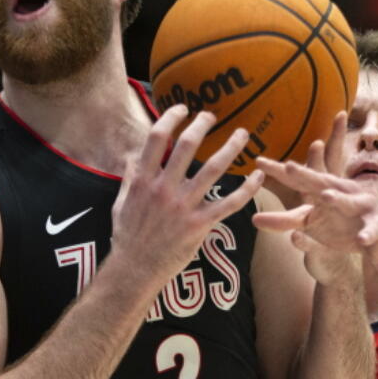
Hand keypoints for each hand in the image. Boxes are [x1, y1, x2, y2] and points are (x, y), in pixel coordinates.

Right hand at [111, 105, 263, 285]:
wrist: (135, 269)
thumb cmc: (127, 237)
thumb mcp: (120, 202)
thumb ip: (129, 177)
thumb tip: (132, 155)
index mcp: (143, 180)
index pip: (157, 138)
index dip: (170, 118)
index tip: (182, 109)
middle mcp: (164, 188)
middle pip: (187, 146)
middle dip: (201, 125)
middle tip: (211, 115)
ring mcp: (183, 206)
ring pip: (213, 169)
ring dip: (231, 147)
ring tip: (243, 134)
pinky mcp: (200, 225)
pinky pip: (229, 203)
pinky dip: (246, 189)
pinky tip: (257, 177)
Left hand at [253, 112, 377, 267]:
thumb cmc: (341, 226)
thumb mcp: (311, 224)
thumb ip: (284, 221)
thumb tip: (253, 219)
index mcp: (324, 189)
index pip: (298, 178)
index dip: (278, 171)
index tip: (257, 161)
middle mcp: (342, 192)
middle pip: (321, 182)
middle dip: (306, 174)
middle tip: (288, 166)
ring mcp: (362, 208)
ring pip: (349, 202)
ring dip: (338, 199)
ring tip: (326, 197)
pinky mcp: (377, 227)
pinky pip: (370, 231)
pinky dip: (366, 234)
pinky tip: (361, 239)